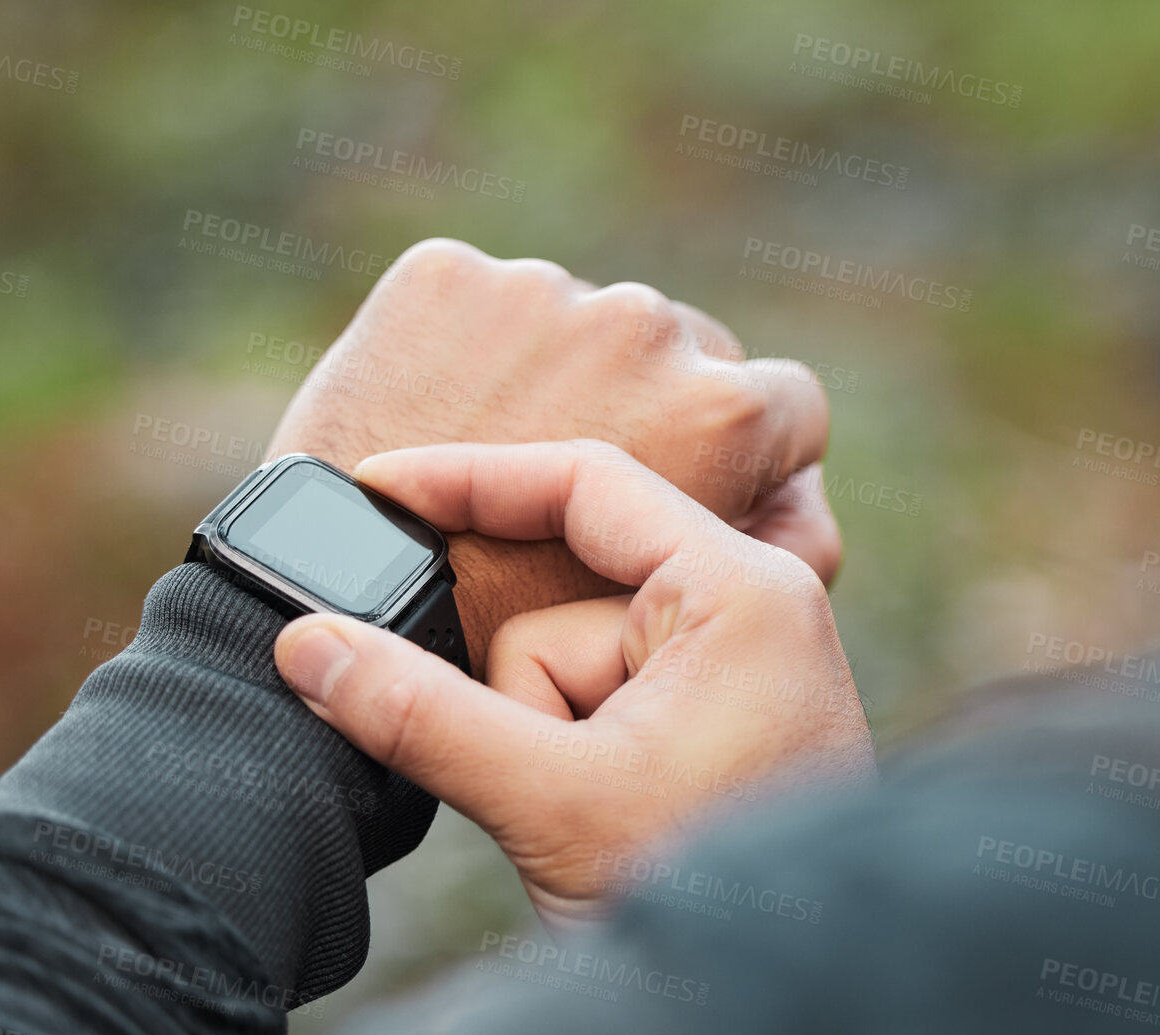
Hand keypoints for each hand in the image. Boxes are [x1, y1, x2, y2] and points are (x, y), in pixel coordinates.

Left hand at [265, 239, 840, 666]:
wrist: (348, 599)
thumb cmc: (525, 637)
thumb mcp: (684, 610)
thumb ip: (784, 551)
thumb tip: (811, 500)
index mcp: (722, 407)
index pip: (789, 407)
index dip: (751, 456)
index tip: (696, 486)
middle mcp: (646, 324)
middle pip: (685, 354)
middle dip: (650, 406)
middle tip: (575, 488)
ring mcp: (540, 289)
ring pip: (580, 325)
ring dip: (559, 374)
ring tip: (496, 459)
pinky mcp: (445, 273)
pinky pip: (481, 305)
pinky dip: (467, 350)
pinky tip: (434, 420)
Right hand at [272, 440, 873, 931]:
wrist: (781, 1007)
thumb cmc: (710, 898)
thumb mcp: (552, 801)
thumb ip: (422, 717)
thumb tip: (308, 646)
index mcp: (741, 591)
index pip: (588, 484)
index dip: (471, 480)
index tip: (376, 484)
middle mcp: (749, 609)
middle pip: (564, 598)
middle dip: (521, 692)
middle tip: (540, 773)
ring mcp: (733, 667)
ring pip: (570, 663)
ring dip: (548, 742)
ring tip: (596, 824)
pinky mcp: (712, 718)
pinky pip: (599, 701)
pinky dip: (571, 752)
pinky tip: (600, 819)